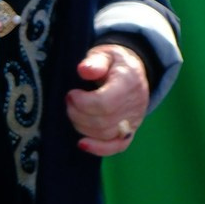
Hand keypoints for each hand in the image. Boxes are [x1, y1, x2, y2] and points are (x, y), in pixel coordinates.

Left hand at [68, 41, 151, 157]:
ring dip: (81, 126)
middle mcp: (135, 104)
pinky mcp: (130, 130)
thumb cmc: (114, 63)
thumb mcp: (106, 55)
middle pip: (103, 121)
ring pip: (105, 134)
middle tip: (69, 101)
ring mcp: (134, 119)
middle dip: (78, 114)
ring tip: (73, 112)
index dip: (83, 103)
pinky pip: (118, 146)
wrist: (133, 72)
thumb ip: (96, 61)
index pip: (106, 103)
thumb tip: (84, 70)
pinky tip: (82, 144)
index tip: (72, 94)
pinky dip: (99, 148)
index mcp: (129, 83)